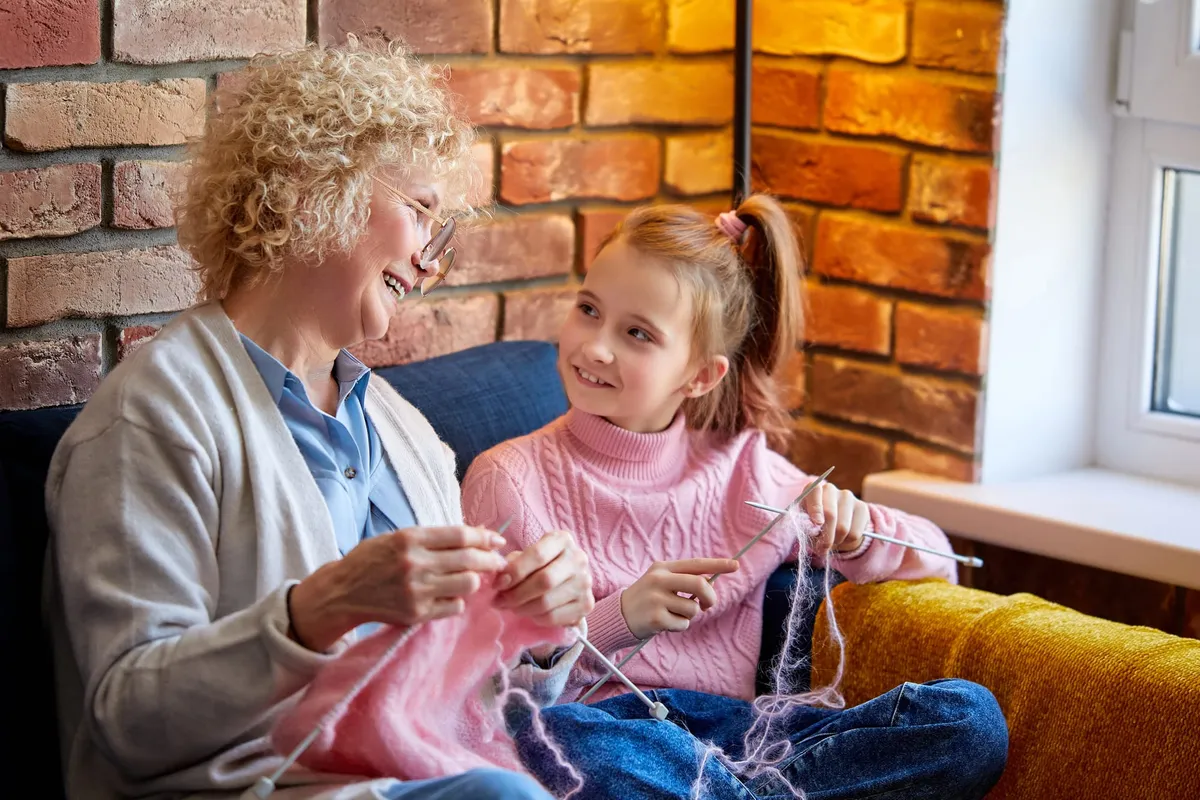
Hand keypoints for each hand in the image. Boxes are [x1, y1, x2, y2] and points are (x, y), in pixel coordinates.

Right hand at [289, 525, 508, 650]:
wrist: (343, 593)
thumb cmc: (372, 560)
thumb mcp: (398, 537)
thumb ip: (435, 537)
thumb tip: (478, 531)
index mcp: (410, 539)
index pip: (461, 535)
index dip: (485, 537)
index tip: (497, 539)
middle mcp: (415, 564)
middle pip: (470, 560)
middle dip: (491, 560)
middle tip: (498, 561)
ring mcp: (417, 591)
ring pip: (468, 584)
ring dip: (474, 580)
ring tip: (470, 578)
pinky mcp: (417, 614)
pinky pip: (455, 606)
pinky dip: (458, 600)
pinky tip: (450, 594)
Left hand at [494, 529, 594, 626]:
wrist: (567, 579)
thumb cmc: (541, 564)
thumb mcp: (527, 555)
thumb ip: (513, 563)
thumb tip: (500, 578)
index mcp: (562, 540)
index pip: (537, 555)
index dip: (514, 571)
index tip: (497, 584)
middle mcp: (578, 559)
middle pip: (544, 581)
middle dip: (516, 594)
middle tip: (499, 601)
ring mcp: (585, 583)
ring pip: (547, 602)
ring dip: (522, 608)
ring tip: (512, 607)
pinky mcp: (586, 604)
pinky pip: (554, 617)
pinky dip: (536, 618)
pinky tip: (530, 613)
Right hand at [620, 558, 738, 639]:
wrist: (619, 615)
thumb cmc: (647, 598)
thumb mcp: (661, 582)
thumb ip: (683, 580)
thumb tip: (711, 584)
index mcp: (663, 568)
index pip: (695, 564)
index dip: (717, 564)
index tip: (735, 565)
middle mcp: (659, 580)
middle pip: (699, 584)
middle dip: (710, 596)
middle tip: (707, 605)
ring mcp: (656, 598)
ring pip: (692, 608)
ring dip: (689, 616)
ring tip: (672, 615)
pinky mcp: (655, 618)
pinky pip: (683, 624)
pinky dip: (679, 626)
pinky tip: (664, 623)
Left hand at [804, 480, 868, 558]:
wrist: (834, 525)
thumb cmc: (814, 524)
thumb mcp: (806, 524)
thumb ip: (806, 525)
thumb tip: (812, 530)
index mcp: (813, 490)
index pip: (814, 491)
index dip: (816, 508)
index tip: (817, 523)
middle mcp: (830, 489)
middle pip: (830, 514)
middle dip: (825, 536)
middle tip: (823, 547)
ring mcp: (848, 497)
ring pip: (843, 527)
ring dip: (836, 540)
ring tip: (833, 540)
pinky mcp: (862, 507)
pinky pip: (855, 533)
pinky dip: (847, 541)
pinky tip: (844, 536)